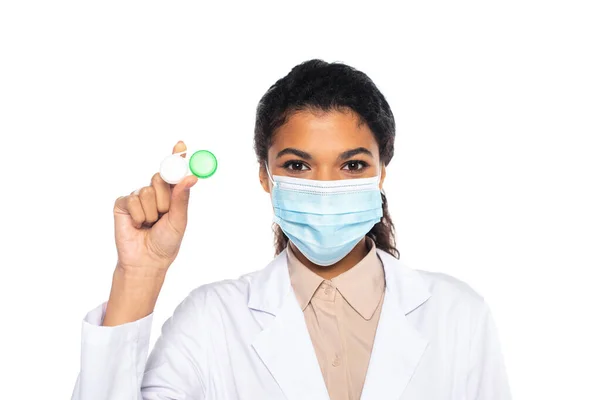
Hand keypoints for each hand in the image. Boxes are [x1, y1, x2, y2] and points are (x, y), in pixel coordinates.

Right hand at [113, 141, 197, 274]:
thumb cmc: (166, 242)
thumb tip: (191, 177)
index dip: (177, 156)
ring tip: (150, 224)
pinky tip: (137, 225)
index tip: (181, 145)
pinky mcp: (123, 203)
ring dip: (152, 212)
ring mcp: (138, 197)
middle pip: (160, 178)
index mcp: (171, 194)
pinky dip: (138, 215)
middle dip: (165, 198)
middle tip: (163, 214)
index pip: (174, 171)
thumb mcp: (179, 220)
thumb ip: (182, 198)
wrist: (146, 260)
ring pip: (147, 191)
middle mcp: (154, 192)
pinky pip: (132, 200)